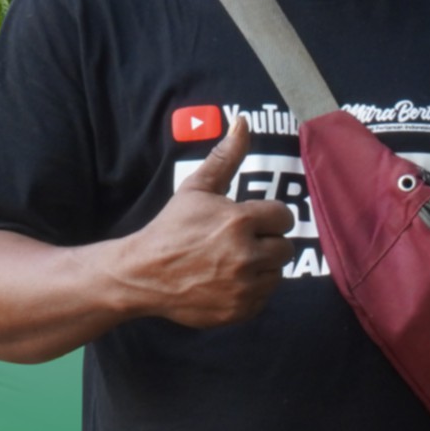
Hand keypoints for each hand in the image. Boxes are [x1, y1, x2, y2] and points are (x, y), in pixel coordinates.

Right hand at [115, 116, 295, 327]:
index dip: (266, 217)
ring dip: (260, 267)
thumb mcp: (196, 188)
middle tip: (237, 242)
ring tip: (231, 261)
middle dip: (265, 242)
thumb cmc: (172, 227)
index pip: (283, 216)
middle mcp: (246, 255)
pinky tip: (227, 281)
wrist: (145, 274)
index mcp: (239, 220)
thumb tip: (242, 120)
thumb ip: (225, 156)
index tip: (247, 221)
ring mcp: (244, 286)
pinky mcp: (241, 310)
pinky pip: (264, 297)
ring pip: (276, 273)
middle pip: (285, 247)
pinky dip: (251, 290)